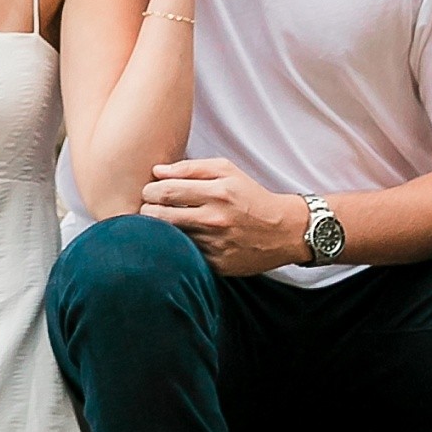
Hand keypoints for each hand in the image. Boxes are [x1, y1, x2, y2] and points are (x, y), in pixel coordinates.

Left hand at [139, 158, 310, 275]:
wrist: (283, 231)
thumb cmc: (250, 196)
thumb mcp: (227, 171)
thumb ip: (190, 167)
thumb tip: (157, 172)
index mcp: (217, 192)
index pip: (165, 191)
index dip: (149, 191)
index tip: (150, 192)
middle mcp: (214, 219)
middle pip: (159, 216)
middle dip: (147, 210)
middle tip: (150, 207)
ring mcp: (215, 244)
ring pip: (168, 237)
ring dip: (159, 230)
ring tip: (165, 221)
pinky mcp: (216, 264)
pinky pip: (184, 254)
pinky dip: (177, 246)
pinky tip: (181, 239)